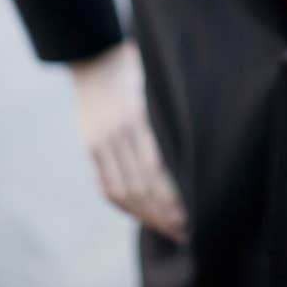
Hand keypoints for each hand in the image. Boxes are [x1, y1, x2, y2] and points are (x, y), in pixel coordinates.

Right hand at [69, 39, 187, 243]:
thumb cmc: (136, 66)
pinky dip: (124, 205)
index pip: (153, 169)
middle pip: (138, 186)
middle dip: (162, 213)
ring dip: (145, 215)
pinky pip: (105, 185)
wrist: (93, 54)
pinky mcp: (89, 147)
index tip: (191, 214)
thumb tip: (197, 151)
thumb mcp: (157, 84)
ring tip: (167, 230)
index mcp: (136, 117)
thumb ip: (169, 116)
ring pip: (121, 191)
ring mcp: (99, 141)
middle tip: (185, 232)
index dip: (170, 196)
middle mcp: (116, 133)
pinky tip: (141, 216)